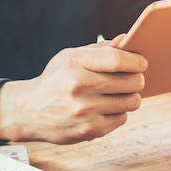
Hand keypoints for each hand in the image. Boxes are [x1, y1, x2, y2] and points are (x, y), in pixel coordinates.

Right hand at [0, 34, 147, 143]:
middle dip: (136, 79)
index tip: (141, 62)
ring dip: (130, 97)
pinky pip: (122, 119)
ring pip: (132, 102)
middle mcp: (80, 86)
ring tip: (117, 94)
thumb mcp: (69, 57)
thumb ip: (99, 49)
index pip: (118, 59)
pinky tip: (105, 108)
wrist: (29, 111)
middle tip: (131, 79)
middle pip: (132, 81)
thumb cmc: (55, 81)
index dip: (137, 61)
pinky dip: (118, 113)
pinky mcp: (89, 130)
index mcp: (75, 63)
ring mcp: (85, 110)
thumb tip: (126, 40)